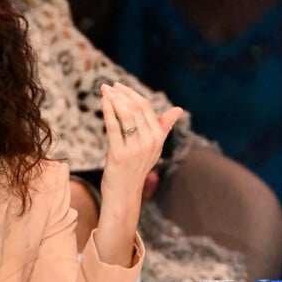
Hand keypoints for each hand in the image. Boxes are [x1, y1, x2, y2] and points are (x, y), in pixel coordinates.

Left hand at [94, 82, 182, 265]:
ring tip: (104, 91)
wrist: (124, 195)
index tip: (119, 86)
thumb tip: (179, 109)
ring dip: (113, 100)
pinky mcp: (119, 155)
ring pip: (125, 115)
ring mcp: (135, 149)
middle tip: (109, 86)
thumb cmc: (136, 168)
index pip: (146, 108)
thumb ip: (163, 126)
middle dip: (121, 94)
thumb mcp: (152, 147)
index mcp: (158, 138)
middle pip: (136, 108)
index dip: (132, 94)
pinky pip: (113, 127)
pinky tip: (102, 102)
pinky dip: (107, 111)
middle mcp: (150, 142)